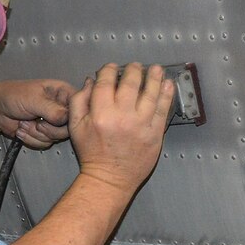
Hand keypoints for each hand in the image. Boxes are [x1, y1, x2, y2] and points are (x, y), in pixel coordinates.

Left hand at [0, 80, 74, 148]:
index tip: (55, 119)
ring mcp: (53, 122)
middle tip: (37, 121)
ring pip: (56, 137)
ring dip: (36, 133)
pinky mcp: (44, 133)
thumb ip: (53, 110)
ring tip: (25, 122)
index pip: (78, 108)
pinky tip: (23, 128)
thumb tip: (67, 119)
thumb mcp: (34, 100)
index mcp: (62, 92)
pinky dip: (31, 139)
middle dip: (48, 128)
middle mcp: (61, 108)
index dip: (68, 117)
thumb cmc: (12, 95)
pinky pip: (45, 143)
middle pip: (69, 127)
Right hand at [68, 63, 175, 193]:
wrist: (110, 179)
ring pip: (151, 94)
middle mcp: (122, 116)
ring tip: (157, 69)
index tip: (113, 67)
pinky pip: (163, 110)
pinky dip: (167, 95)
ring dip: (155, 78)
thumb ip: (79, 100)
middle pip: (131, 84)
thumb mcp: (76, 126)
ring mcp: (141, 125)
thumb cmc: (91, 152)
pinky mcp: (155, 134)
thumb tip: (90, 80)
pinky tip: (168, 84)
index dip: (110, 70)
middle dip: (134, 70)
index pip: (106, 82)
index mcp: (100, 113)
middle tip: (136, 66)